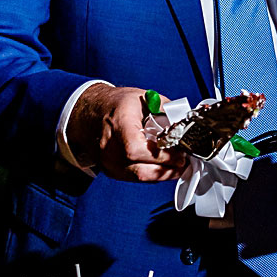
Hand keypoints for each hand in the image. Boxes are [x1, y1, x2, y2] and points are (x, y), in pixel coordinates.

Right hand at [65, 85, 192, 181]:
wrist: (91, 112)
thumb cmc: (117, 104)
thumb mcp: (144, 98)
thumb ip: (166, 111)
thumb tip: (185, 124)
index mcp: (118, 123)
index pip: (136, 149)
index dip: (161, 156)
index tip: (178, 154)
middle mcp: (108, 146)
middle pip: (139, 169)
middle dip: (167, 169)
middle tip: (183, 162)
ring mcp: (107, 161)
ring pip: (139, 178)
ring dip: (161, 175)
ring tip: (176, 166)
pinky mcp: (110, 170)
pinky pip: (134, 178)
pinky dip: (151, 175)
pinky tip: (162, 168)